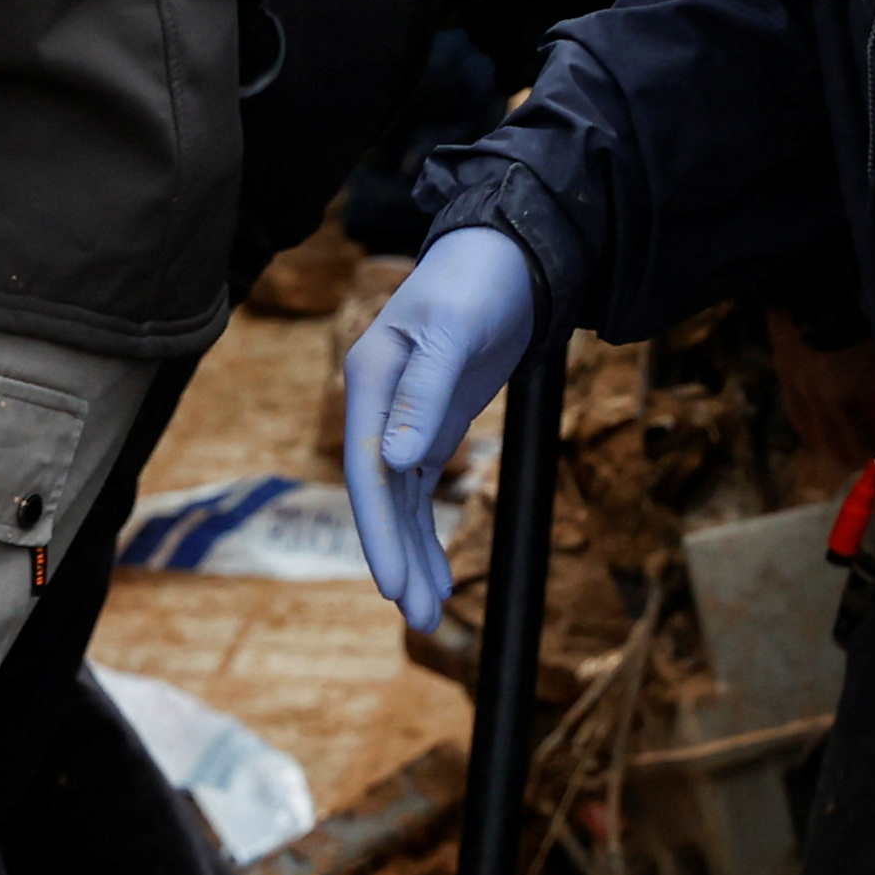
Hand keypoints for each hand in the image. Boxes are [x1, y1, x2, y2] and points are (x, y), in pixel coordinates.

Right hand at [340, 226, 534, 632]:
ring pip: (400, 502)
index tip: (392, 583)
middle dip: (397, 557)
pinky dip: (428, 531)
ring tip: (430, 612)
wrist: (508, 257)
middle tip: (421, 617)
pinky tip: (439, 570)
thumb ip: (424, 396)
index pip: (366, 470)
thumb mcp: (454, 334)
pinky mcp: (430, 425)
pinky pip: (421, 490)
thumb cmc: (476, 283)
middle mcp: (376, 405)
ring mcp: (402, 418)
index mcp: (369, 381)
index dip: (377, 531)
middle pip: (379, 496)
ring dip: (414, 554)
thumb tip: (397, 461)